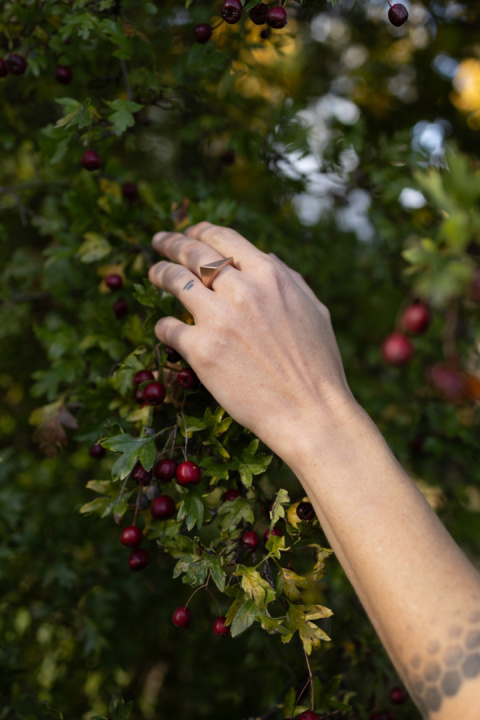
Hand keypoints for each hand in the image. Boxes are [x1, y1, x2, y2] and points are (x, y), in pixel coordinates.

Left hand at [148, 222, 355, 465]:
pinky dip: (162, 325)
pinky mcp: (201, 350)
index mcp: (270, 276)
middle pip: (193, 253)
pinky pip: (168, 327)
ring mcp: (219, 319)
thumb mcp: (314, 310)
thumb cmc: (319, 366)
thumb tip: (266, 257)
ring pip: (174, 280)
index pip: (224, 239)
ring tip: (153, 273)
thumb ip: (290, 279)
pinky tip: (163, 327)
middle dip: (171, 242)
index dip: (200, 231)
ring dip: (159, 272)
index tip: (189, 232)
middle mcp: (242, 290)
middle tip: (159, 242)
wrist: (309, 412)